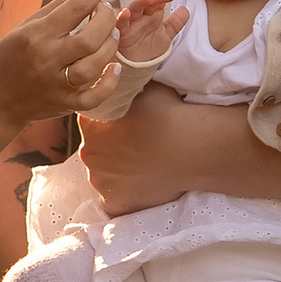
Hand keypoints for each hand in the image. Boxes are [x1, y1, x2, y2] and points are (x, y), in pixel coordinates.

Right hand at [0, 0, 122, 129]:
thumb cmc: (9, 56)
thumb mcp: (28, 24)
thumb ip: (63, 1)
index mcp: (36, 35)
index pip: (75, 6)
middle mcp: (48, 60)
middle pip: (90, 38)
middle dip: (106, 18)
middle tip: (105, 9)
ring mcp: (57, 86)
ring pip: (95, 65)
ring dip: (111, 45)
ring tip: (111, 33)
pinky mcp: (65, 105)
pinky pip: (96, 97)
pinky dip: (110, 82)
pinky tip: (114, 66)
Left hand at [78, 93, 182, 215]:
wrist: (192, 147)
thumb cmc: (169, 112)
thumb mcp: (141, 87)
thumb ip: (122, 88)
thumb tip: (119, 78)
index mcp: (89, 124)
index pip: (92, 124)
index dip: (110, 125)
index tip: (128, 127)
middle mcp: (88, 152)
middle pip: (96, 151)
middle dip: (112, 150)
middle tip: (138, 148)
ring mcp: (99, 181)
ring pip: (104, 176)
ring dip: (118, 173)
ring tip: (143, 167)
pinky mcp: (114, 203)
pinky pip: (115, 200)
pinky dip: (126, 195)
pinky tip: (143, 186)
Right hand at [114, 0, 187, 55]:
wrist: (138, 67)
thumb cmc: (149, 49)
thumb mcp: (166, 34)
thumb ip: (176, 22)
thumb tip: (186, 9)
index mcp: (152, 14)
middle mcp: (141, 16)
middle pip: (148, 1)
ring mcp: (131, 23)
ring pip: (134, 8)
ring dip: (141, 2)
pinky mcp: (121, 34)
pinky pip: (120, 24)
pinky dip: (122, 18)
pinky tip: (126, 13)